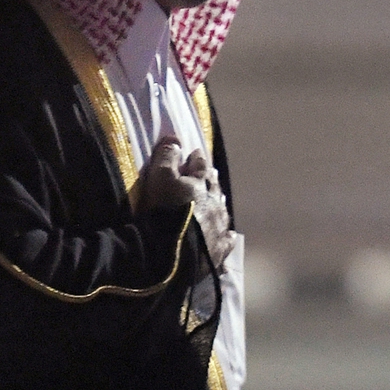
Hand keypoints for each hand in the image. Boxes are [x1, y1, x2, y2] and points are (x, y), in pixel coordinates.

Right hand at [137, 138, 235, 270]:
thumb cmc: (164, 211)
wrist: (174, 251)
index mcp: (201, 185)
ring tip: (217, 199)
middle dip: (211, 180)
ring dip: (218, 203)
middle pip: (214, 188)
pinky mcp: (219, 250)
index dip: (197, 160)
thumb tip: (175, 138)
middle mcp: (214, 204)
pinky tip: (230, 235)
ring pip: (221, 211)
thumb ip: (166, 158)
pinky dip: (227, 235)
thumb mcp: (159, 179)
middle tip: (210, 174)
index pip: (201, 167)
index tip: (195, 154)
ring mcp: (219, 227)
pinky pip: (226, 240)